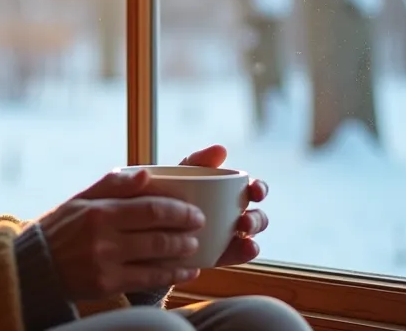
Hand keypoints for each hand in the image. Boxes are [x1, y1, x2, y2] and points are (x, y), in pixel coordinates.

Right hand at [38, 170, 206, 300]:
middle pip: (157, 235)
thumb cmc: (61, 228)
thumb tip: (147, 175)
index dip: (179, 211)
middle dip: (185, 231)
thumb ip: (114, 185)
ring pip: (156, 258)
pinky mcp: (107, 285)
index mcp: (99, 212)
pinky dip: (172, 275)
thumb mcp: (81, 200)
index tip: (195, 211)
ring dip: (182, 253)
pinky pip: (148, 280)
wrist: (36, 267)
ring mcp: (106, 264)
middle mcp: (103, 238)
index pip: (150, 208)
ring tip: (193, 247)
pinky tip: (185, 271)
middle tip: (199, 227)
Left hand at [173, 144, 268, 283]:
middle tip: (244, 221)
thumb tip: (222, 149)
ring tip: (242, 234)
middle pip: (257, 218)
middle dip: (257, 219)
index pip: (254, 190)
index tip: (255, 191)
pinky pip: (235, 256)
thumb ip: (199, 160)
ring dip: (251, 238)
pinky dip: (244, 253)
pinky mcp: (218, 255)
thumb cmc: (170, 189)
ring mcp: (228, 238)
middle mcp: (235, 216)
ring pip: (250, 239)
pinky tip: (245, 249)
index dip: (260, 189)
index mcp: (232, 193)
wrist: (146, 219)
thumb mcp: (181, 173)